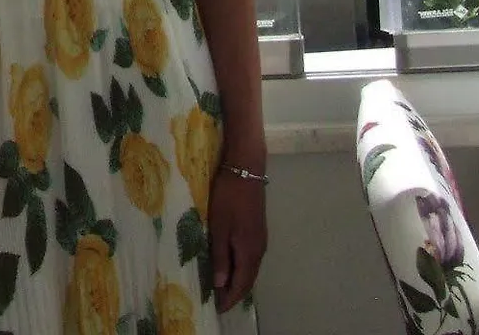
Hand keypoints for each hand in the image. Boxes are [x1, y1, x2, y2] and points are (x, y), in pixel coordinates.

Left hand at [208, 172, 268, 312]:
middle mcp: (259, 249)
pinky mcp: (257, 230)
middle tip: (217, 301)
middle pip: (248, 278)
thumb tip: (220, 284)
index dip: (231, 298)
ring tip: (220, 287)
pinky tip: (229, 265)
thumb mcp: (219, 228)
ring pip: (250, 268)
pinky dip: (240, 267)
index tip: (218, 309)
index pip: (242, 284)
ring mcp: (260, 239)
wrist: (245, 170)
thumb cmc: (228, 198)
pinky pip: (249, 257)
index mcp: (249, 251)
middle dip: (234, 292)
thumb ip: (220, 256)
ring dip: (237, 280)